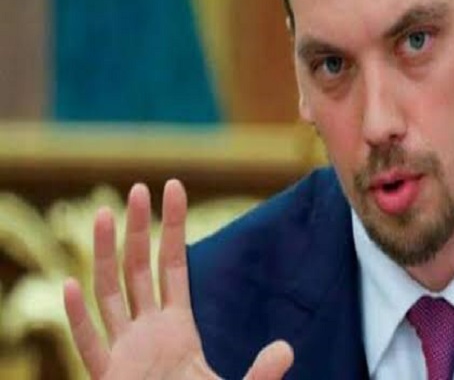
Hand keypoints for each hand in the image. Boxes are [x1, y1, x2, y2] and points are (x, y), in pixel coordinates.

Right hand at [63, 179, 293, 378]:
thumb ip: (261, 373)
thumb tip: (287, 349)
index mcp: (178, 329)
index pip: (173, 265)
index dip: (172, 228)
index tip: (173, 189)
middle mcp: (147, 333)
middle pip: (138, 270)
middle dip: (137, 230)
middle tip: (137, 189)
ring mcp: (124, 354)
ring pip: (109, 295)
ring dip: (104, 256)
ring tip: (102, 213)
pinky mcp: (108, 378)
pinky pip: (89, 344)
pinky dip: (77, 317)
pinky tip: (71, 284)